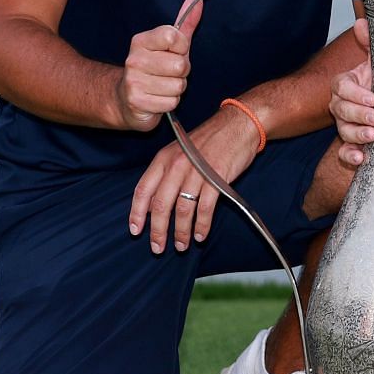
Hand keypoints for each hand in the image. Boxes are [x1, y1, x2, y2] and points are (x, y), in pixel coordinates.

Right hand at [115, 0, 202, 130]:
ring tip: (163, 86)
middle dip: (181, 72)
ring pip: (178, 85)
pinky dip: (169, 102)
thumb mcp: (169, 44)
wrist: (126, 98)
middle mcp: (134, 59)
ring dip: (176, 89)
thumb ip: (184, 23)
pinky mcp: (136, 101)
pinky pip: (171, 102)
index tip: (175, 52)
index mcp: (141, 41)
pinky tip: (158, 98)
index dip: (182, 47)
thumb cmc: (154, 68)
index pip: (172, 36)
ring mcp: (133, 81)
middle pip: (180, 65)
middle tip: (169, 73)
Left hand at [129, 103, 257, 252]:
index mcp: (164, 159)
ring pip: (182, 210)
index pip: (143, 190)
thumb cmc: (209, 140)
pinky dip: (202, 226)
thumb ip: (166, 174)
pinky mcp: (216, 178)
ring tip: (182, 245)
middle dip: (158, 231)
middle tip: (158, 248)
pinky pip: (205, 208)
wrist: (237, 125)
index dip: (137, 213)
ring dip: (181, 232)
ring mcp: (196, 171)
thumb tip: (154, 204)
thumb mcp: (180, 151)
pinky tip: (201, 235)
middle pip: (160, 205)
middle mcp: (176, 165)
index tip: (136, 231)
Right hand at [329, 18, 373, 167]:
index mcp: (347, 85)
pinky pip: (344, 152)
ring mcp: (346, 126)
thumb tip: (362, 21)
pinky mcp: (352, 145)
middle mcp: (342, 106)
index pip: (341, 86)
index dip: (355, 93)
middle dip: (358, 115)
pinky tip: (361, 158)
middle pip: (341, 110)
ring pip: (343, 131)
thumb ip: (370, 43)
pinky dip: (350, 156)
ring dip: (356, 135)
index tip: (373, 98)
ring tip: (373, 137)